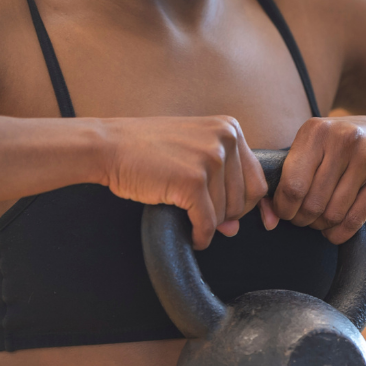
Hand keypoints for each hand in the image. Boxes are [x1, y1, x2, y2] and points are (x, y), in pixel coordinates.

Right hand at [98, 116, 268, 250]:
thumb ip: (220, 185)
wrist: (109, 146)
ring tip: (190, 219)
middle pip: (245, 199)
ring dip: (209, 225)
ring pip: (226, 214)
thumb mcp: (192, 154)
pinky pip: (207, 223)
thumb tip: (235, 228)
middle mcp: (225, 139)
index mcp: (230, 129)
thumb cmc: (148, 151)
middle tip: (204, 219)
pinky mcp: (192, 181)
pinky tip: (192, 236)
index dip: (244, 205)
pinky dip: (201, 236)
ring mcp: (210, 159)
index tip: (229, 217)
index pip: (256, 180)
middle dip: (226, 216)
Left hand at [266, 116, 365, 243]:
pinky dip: (340, 233)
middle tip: (304, 219)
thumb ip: (286, 177)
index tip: (285, 213)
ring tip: (320, 221)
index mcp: (316, 131)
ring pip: (333, 214)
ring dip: (322, 226)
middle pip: (312, 202)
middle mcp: (342, 139)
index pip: (292, 185)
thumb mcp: (313, 148)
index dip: (284, 208)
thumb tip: (268, 219)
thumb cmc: (340, 149)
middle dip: (303, 219)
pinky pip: (355, 219)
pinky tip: (335, 231)